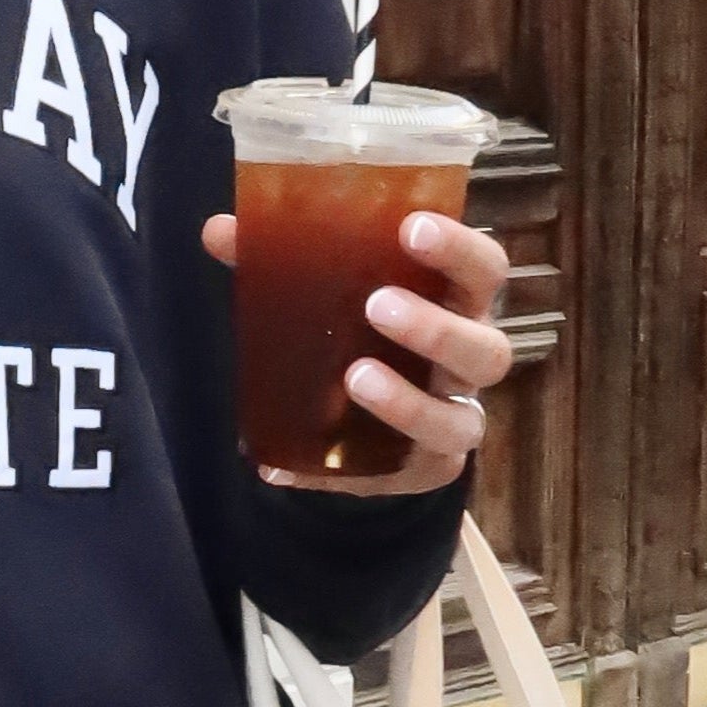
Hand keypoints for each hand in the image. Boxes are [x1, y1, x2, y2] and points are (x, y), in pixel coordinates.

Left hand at [200, 204, 512, 495]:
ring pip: (460, 424)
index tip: (411, 228)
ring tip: (353, 378)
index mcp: (456, 302)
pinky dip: (337, 473)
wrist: (367, 406)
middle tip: (376, 305)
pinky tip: (283, 465)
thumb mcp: (332, 285)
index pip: (484, 268)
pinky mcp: (423, 471)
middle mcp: (468, 362)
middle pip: (488, 351)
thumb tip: (219, 231)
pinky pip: (395, 478)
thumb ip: (283, 257)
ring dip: (408, 403)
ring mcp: (453, 421)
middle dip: (435, 329)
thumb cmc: (360, 323)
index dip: (459, 248)